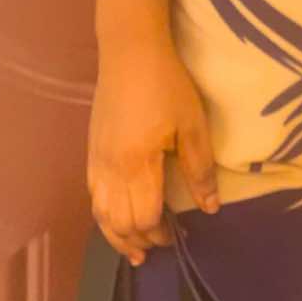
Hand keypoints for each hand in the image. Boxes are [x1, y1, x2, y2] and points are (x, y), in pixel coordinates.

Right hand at [87, 40, 220, 265]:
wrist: (130, 52)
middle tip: (157, 245)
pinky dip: (103, 215)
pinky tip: (114, 217)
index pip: (144, 217)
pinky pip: (92, 195)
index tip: (176, 235)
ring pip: (100, 213)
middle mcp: (110, 169)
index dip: (160, 232)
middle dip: (137, 239)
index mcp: (137, 164)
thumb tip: (210, 207)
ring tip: (133, 247)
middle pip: (118, 222)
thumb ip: (200, 169)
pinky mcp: (91, 150)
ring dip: (116, 234)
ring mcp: (96, 160)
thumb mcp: (193, 124)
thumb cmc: (166, 85)